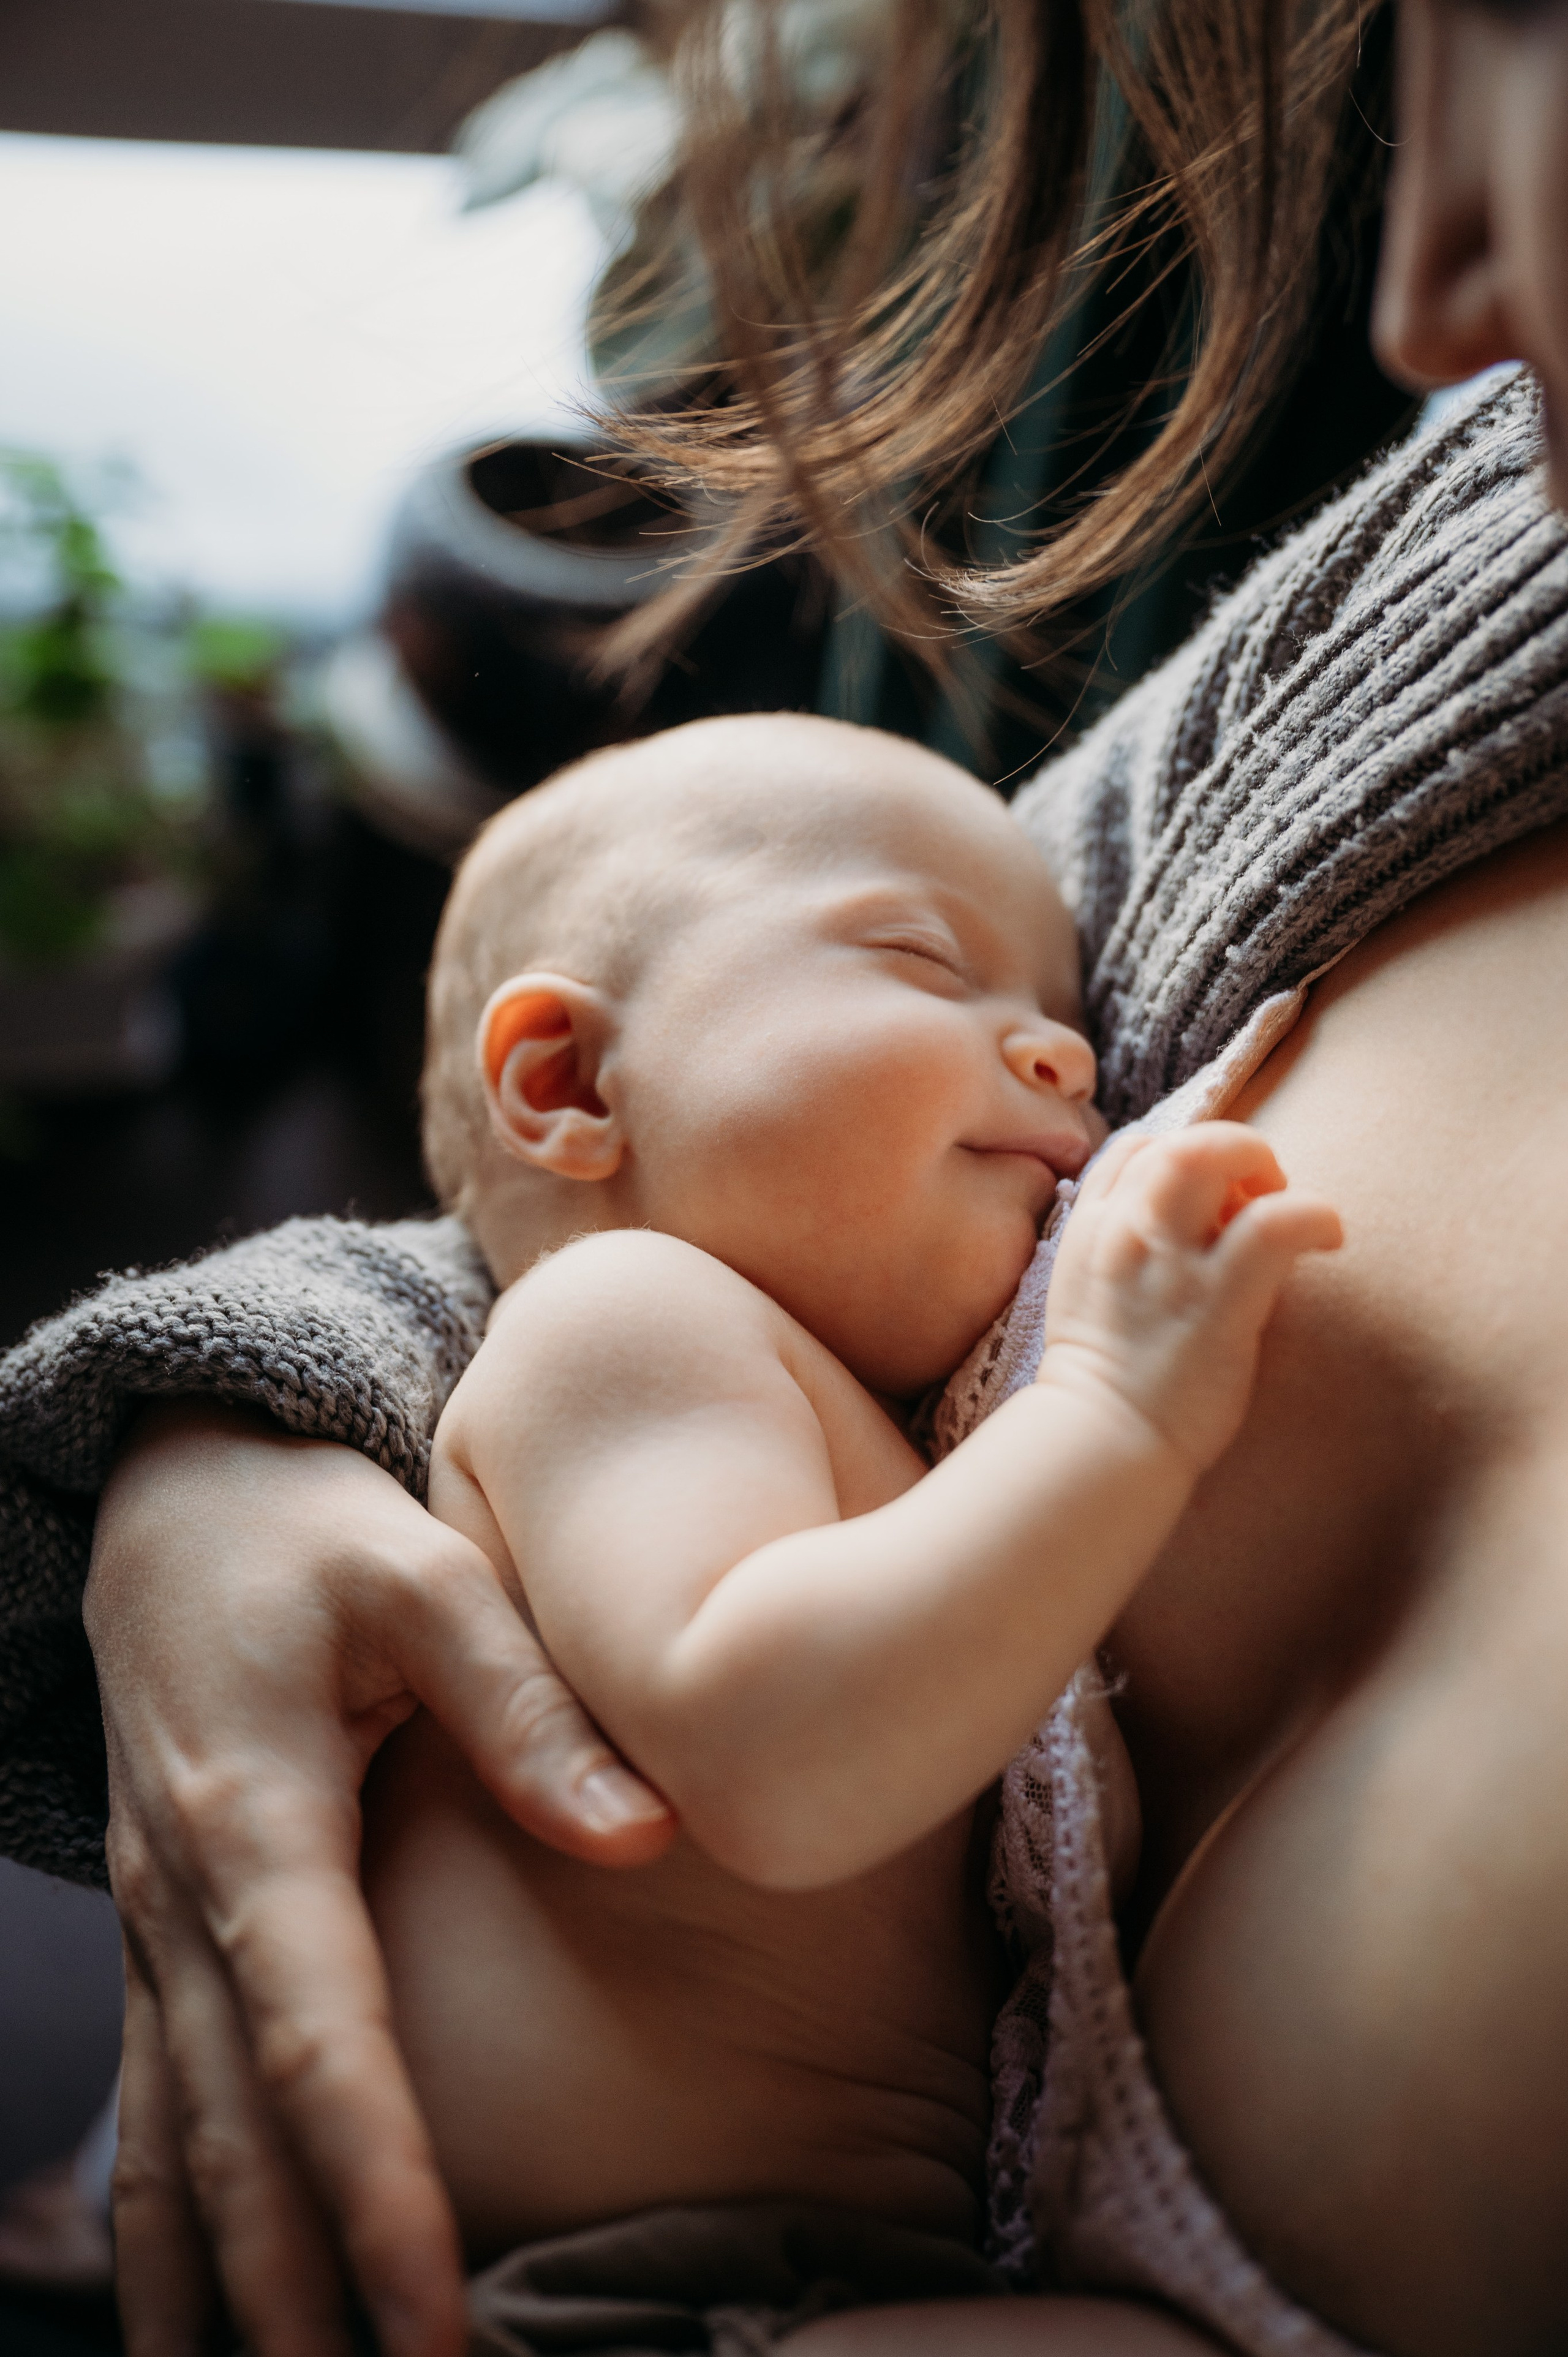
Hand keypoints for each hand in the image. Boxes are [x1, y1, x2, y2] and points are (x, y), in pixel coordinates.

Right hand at [86, 1402, 674, 2356]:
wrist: (176, 1499)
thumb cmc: (310, 1534)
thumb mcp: (422, 1579)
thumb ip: (526, 1706)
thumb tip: (643, 1838)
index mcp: (257, 1821)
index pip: (317, 2041)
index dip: (373, 2185)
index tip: (426, 2318)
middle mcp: (186, 1900)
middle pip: (236, 2136)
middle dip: (295, 2295)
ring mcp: (158, 1928)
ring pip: (175, 2147)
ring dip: (213, 2293)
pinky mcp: (162, 1936)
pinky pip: (156, 2109)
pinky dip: (167, 2229)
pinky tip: (187, 2324)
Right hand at [1040, 1123, 1342, 1472]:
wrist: (1101, 1442)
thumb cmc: (1106, 1384)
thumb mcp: (1087, 1297)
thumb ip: (1122, 1253)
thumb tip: (1183, 1230)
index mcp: (1092, 1231)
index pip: (1136, 1150)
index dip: (1185, 1155)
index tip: (1216, 1196)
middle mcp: (1126, 1233)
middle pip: (1175, 1141)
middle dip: (1230, 1148)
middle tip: (1260, 1191)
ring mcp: (1170, 1264)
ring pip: (1211, 1157)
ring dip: (1262, 1164)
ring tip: (1289, 1204)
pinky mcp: (1218, 1301)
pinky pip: (1273, 1225)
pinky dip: (1313, 1214)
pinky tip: (1328, 1237)